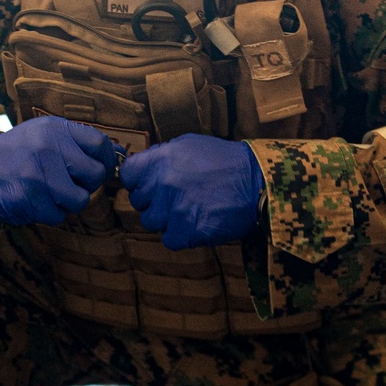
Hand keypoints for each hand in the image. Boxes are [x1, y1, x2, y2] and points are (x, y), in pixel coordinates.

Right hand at [0, 115, 117, 225]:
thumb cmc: (18, 152)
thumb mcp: (44, 134)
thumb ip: (77, 142)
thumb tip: (116, 154)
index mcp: (55, 129)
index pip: (100, 145)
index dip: (105, 161)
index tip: (97, 170)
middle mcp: (47, 148)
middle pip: (94, 175)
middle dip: (86, 185)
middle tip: (69, 184)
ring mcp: (37, 174)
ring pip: (79, 200)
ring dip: (68, 203)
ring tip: (49, 193)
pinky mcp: (27, 198)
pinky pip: (57, 216)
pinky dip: (49, 213)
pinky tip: (34, 201)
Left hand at [120, 135, 263, 248]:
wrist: (257, 184)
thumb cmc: (226, 161)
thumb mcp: (191, 145)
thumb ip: (163, 156)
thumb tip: (145, 166)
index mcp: (161, 160)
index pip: (128, 174)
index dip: (137, 181)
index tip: (149, 185)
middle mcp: (163, 184)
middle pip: (139, 201)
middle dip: (154, 201)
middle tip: (176, 198)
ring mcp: (173, 210)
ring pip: (151, 222)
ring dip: (166, 220)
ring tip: (188, 211)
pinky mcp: (186, 232)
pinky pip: (169, 240)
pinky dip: (181, 236)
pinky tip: (196, 223)